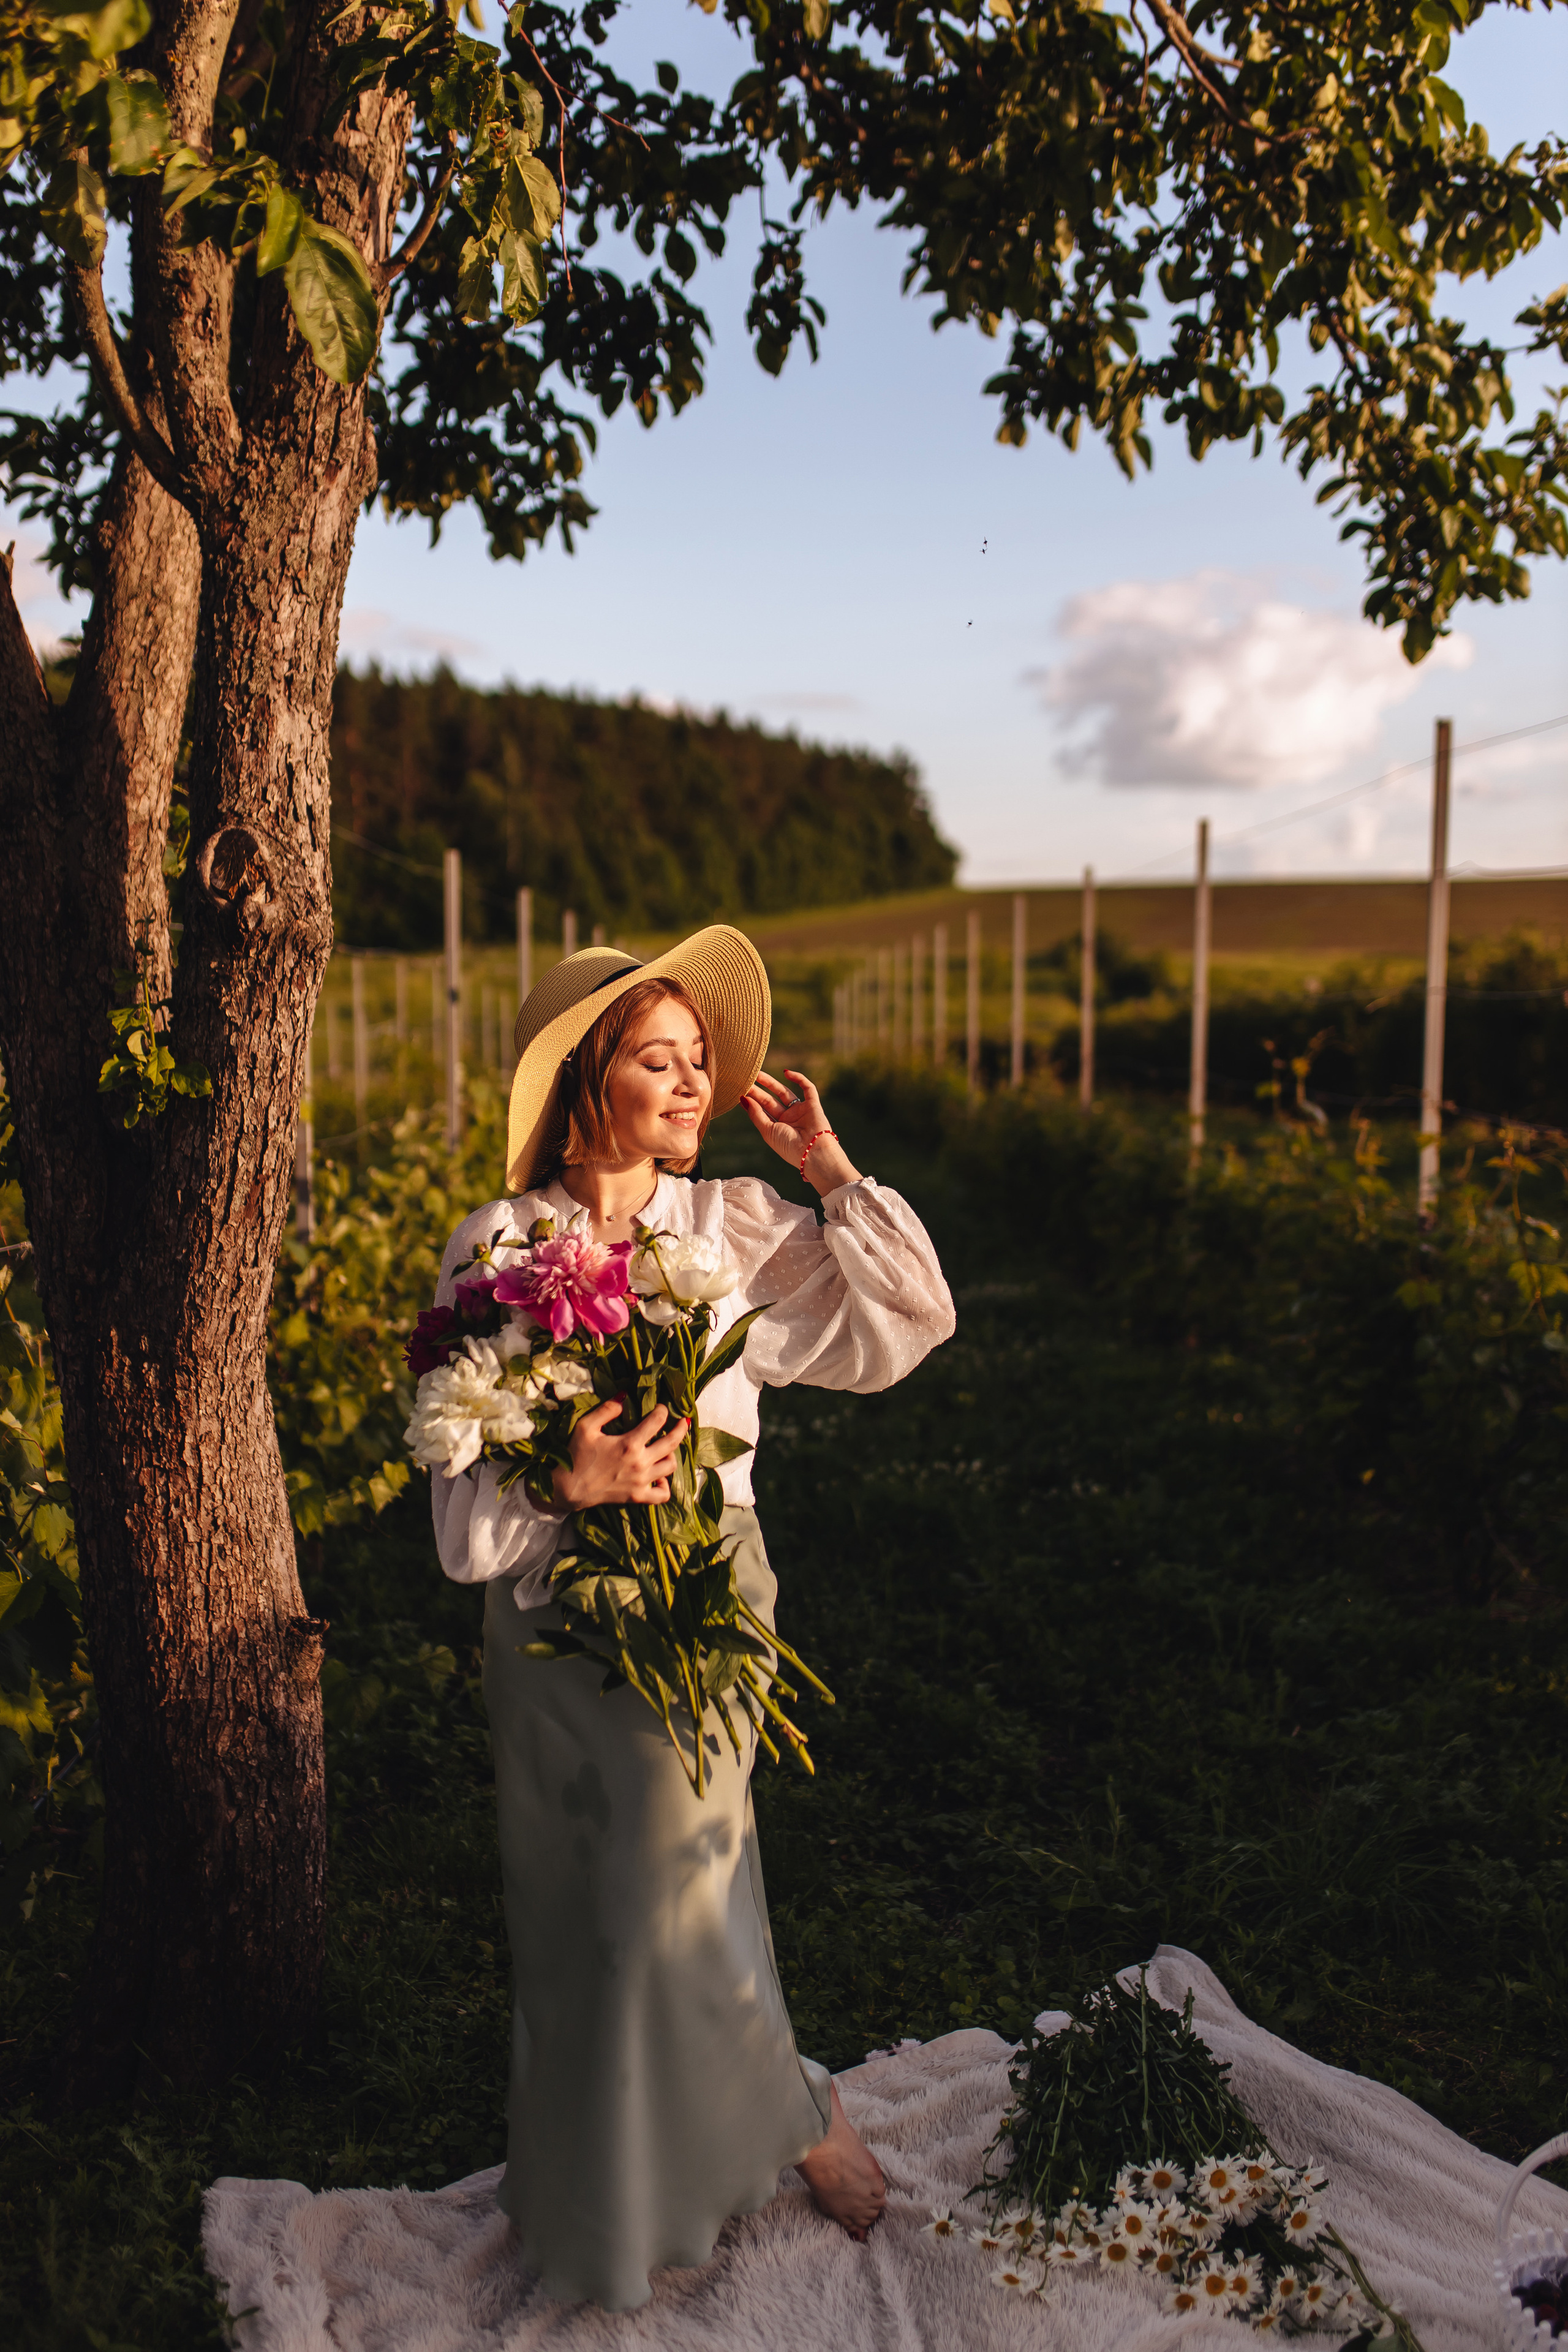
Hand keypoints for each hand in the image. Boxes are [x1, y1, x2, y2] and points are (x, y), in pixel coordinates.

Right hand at [552, 1395, 687, 1511]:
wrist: (568, 1488)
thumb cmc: (576, 1455)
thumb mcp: (586, 1427)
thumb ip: (607, 1410)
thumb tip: (625, 1396)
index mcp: (629, 1443)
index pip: (657, 1421)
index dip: (662, 1410)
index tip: (661, 1407)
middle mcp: (640, 1462)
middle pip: (672, 1443)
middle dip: (681, 1429)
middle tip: (684, 1422)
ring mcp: (641, 1481)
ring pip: (670, 1466)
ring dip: (672, 1454)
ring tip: (667, 1448)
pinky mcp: (638, 1497)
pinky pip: (662, 1494)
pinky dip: (665, 1485)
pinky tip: (660, 1476)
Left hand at [741, 1069, 862, 1192]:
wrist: (812, 1151)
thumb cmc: (789, 1146)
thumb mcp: (768, 1131)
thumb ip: (756, 1115)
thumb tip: (743, 1099)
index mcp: (777, 1127)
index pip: (762, 1111)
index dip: (752, 1101)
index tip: (739, 1091)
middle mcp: (788, 1118)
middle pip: (770, 1100)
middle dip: (758, 1090)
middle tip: (746, 1079)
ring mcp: (801, 1111)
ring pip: (784, 1092)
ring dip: (771, 1082)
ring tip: (757, 1073)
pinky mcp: (813, 1105)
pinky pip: (807, 1088)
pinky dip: (798, 1079)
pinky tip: (786, 1073)